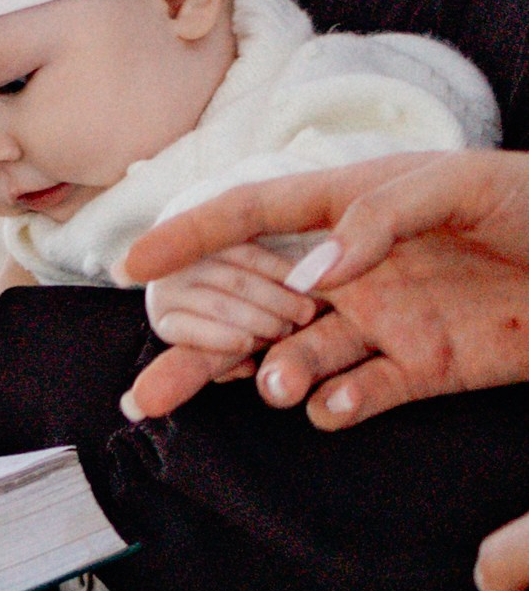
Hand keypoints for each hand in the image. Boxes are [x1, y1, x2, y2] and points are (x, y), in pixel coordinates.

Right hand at [121, 153, 528, 424]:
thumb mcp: (459, 185)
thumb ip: (380, 218)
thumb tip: (313, 273)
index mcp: (346, 207)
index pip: (249, 217)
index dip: (187, 237)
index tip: (131, 265)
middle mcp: (350, 269)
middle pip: (251, 308)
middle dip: (195, 348)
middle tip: (150, 388)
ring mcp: (382, 322)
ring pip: (294, 359)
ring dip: (274, 376)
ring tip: (277, 386)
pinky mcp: (423, 369)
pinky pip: (360, 394)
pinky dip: (339, 405)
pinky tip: (336, 404)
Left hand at [143, 244, 317, 372]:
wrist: (210, 270)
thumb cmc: (230, 325)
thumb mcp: (225, 350)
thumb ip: (232, 363)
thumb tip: (247, 367)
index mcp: (167, 321)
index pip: (184, 328)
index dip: (218, 337)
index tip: (250, 344)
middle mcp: (166, 288)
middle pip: (218, 305)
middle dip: (260, 321)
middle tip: (292, 331)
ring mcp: (187, 258)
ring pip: (236, 281)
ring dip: (275, 298)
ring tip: (305, 312)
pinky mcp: (211, 232)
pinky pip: (249, 253)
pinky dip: (278, 269)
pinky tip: (300, 281)